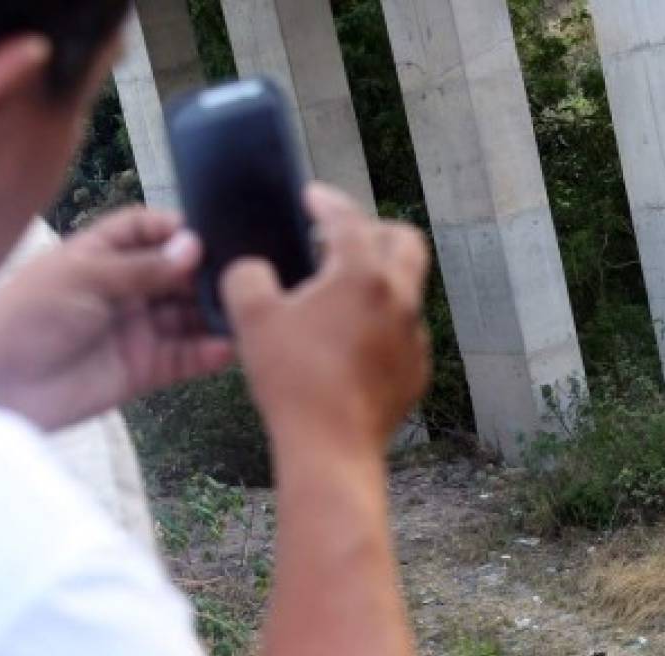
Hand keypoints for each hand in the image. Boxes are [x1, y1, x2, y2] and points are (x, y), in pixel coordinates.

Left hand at [0, 208, 233, 430]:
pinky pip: (186, 357)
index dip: (178, 229)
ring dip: (215, 313)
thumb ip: (144, 268)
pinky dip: (209, 354)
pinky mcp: (145, 369)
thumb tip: (196, 246)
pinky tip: (230, 347)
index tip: (213, 233)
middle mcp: (125, 290)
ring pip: (189, 316)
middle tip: (244, 274)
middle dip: (209, 273)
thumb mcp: (85, 279)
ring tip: (246, 310)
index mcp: (102, 256)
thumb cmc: (27, 317)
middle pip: (178, 274)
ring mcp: (137, 330)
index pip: (148, 230)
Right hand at [222, 184, 430, 457]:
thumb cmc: (293, 381)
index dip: (326, 201)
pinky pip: (404, 331)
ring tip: (341, 294)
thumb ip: (248, 277)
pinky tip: (351, 340)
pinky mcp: (416, 370)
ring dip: (379, 279)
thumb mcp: (252, 319)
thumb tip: (256, 270)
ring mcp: (414, 336)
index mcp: (363, 274)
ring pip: (407, 289)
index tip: (311, 198)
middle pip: (404, 241)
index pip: (348, 219)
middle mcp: (400, 298)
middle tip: (341, 238)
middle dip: (374, 229)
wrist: (331, 448)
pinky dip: (381, 322)